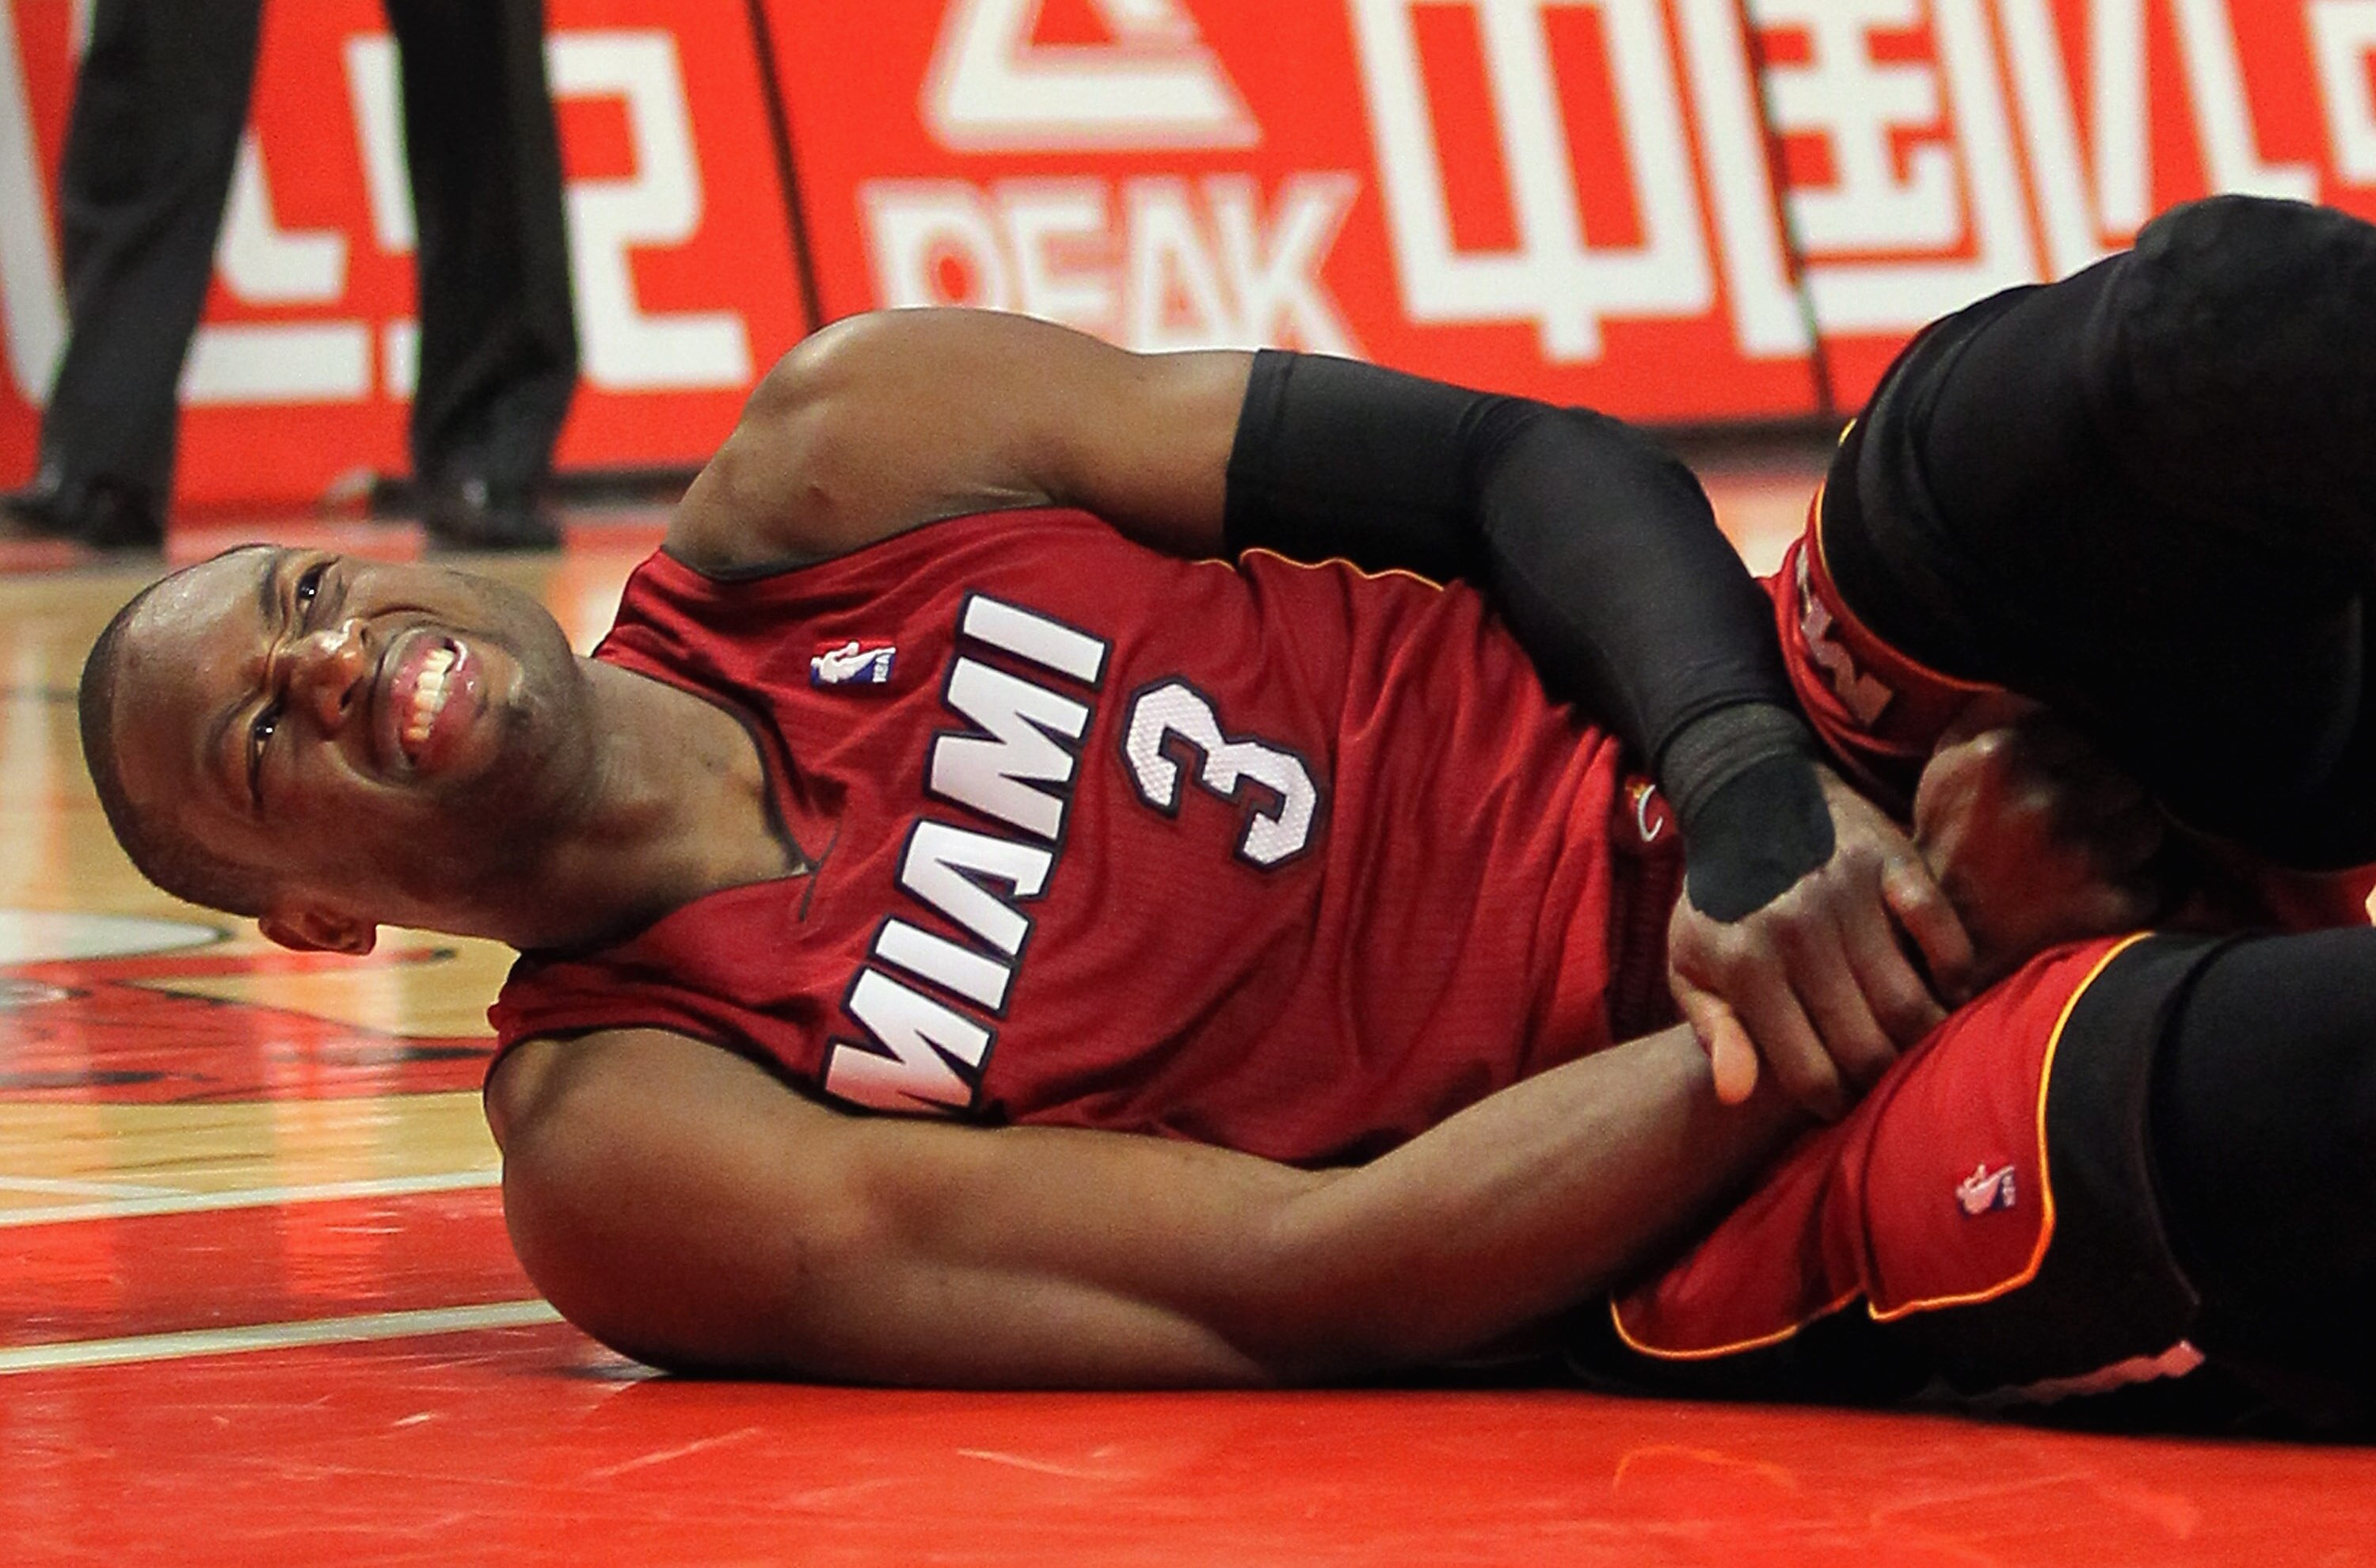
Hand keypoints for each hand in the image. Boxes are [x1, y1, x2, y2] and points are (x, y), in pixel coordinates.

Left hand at [1668, 764, 1975, 1118]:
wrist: (1744, 796)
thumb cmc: (1718, 900)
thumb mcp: (1689, 964)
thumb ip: (1713, 1030)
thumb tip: (1736, 1096)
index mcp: (1746, 967)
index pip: (1806, 1070)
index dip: (1830, 1103)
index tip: (1840, 1105)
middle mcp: (1798, 934)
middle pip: (1866, 1045)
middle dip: (1880, 1079)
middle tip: (1884, 1080)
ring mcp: (1847, 897)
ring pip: (1908, 1000)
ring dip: (1923, 1036)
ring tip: (1918, 1046)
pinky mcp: (1891, 862)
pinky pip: (1940, 930)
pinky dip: (1956, 969)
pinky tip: (1950, 990)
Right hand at [1910, 711, 2166, 986]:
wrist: (1947, 945)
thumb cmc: (1951, 846)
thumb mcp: (1946, 767)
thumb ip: (1990, 714)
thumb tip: (2047, 678)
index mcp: (1999, 755)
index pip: (2086, 732)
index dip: (2076, 762)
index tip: (2052, 788)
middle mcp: (2044, 799)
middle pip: (2124, 776)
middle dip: (2107, 799)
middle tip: (2069, 830)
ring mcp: (2084, 853)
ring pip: (2148, 825)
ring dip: (2128, 842)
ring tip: (2084, 862)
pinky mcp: (2114, 902)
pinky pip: (2161, 880)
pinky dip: (2140, 889)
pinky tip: (2097, 895)